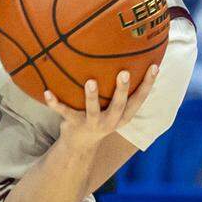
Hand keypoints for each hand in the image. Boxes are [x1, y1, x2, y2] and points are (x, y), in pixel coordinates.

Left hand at [44, 66, 159, 148]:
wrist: (80, 145)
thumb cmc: (100, 115)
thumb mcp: (114, 107)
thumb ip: (121, 89)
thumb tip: (133, 56)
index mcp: (123, 115)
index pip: (140, 99)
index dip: (148, 83)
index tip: (155, 66)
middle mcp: (111, 121)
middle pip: (119, 105)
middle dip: (122, 90)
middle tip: (124, 73)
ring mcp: (92, 123)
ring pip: (93, 110)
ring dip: (91, 97)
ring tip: (90, 81)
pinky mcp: (73, 124)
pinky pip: (63, 112)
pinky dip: (55, 103)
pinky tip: (47, 92)